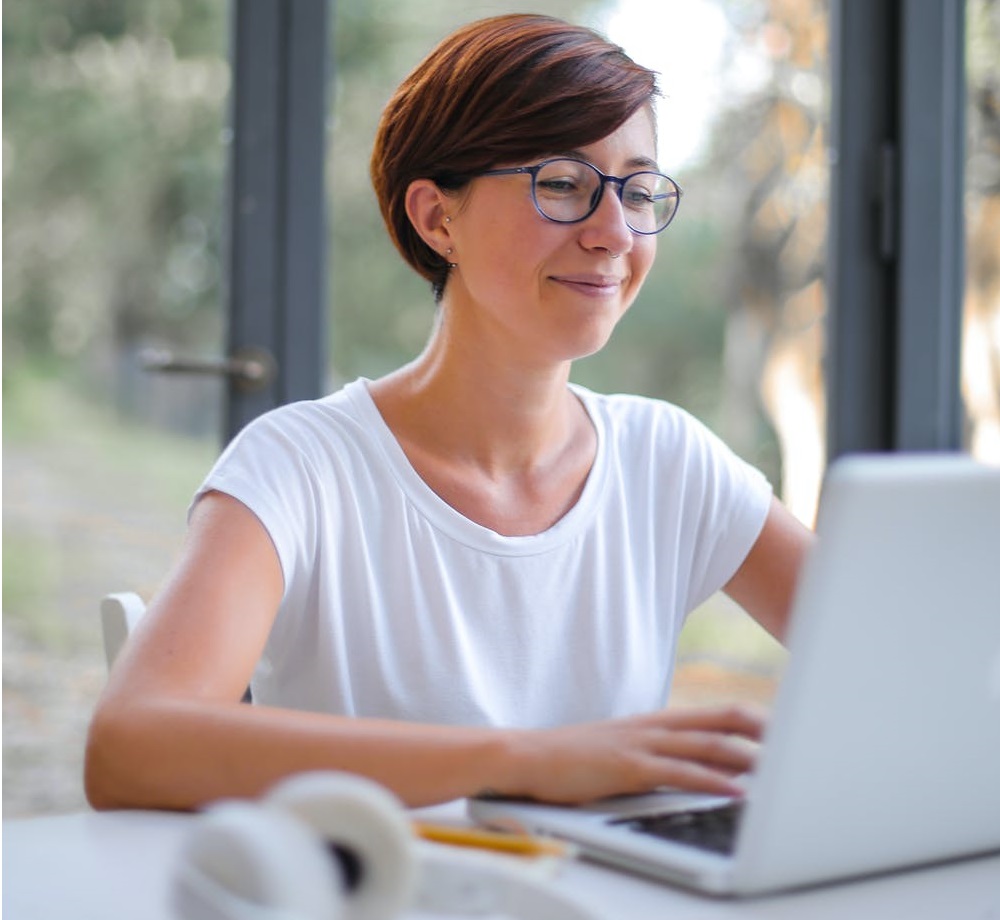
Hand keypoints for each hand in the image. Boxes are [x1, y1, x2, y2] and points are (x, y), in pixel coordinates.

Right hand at [504, 704, 765, 804]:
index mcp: (655, 722)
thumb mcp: (623, 752)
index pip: (715, 713)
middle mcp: (653, 727)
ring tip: (783, 768)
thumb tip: (697, 771)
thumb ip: (659, 756)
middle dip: (763, 730)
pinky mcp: (627, 767)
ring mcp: (641, 744)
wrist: (526, 757)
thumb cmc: (573, 760)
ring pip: (707, 744)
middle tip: (801, 741)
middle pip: (721, 719)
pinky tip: (738, 792)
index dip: (753, 718)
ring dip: (749, 757)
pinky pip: (679, 773)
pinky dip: (713, 781)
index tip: (786, 730)